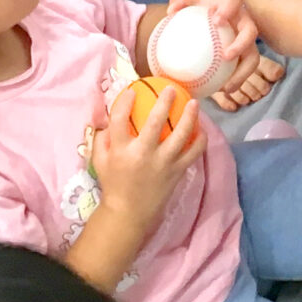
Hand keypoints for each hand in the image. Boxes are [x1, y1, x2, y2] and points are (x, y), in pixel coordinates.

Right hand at [94, 83, 202, 226]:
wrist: (129, 213)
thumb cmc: (114, 184)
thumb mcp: (100, 161)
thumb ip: (102, 138)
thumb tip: (110, 117)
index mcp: (121, 150)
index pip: (120, 119)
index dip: (125, 102)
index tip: (132, 90)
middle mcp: (143, 154)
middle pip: (156, 122)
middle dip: (165, 102)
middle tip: (172, 89)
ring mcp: (163, 163)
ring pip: (182, 135)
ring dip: (190, 116)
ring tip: (194, 104)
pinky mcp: (177, 172)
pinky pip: (194, 152)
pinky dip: (200, 140)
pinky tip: (202, 130)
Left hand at [167, 0, 264, 101]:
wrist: (221, 20)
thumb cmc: (206, 11)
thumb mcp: (195, 3)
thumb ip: (182, 1)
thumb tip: (171, 9)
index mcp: (232, 6)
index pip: (234, 1)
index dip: (228, 9)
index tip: (216, 20)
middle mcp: (245, 23)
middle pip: (251, 32)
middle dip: (241, 44)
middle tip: (226, 56)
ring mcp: (249, 42)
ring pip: (253, 58)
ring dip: (242, 72)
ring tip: (227, 86)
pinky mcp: (248, 57)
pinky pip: (245, 71)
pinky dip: (236, 81)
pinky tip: (222, 90)